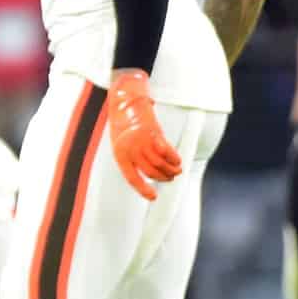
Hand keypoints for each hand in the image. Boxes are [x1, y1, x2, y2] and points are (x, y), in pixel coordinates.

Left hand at [107, 68, 182, 199]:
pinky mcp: (153, 133)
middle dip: (162, 178)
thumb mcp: (121, 142)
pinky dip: (174, 158)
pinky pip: (167, 151)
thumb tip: (147, 172)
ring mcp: (142, 141)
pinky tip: (177, 161)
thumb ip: (132, 157)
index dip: (143, 189)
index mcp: (120, 154)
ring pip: (160, 164)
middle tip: (169, 178)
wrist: (125, 102)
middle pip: (150, 171)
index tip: (153, 196)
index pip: (132, 177)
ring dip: (170, 170)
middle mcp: (130, 149)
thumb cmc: (123, 123)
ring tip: (175, 171)